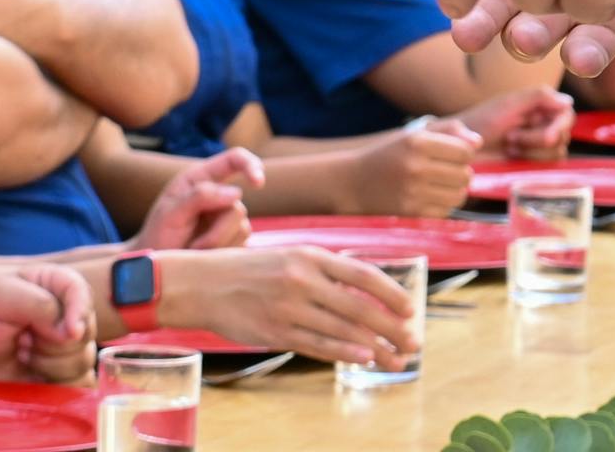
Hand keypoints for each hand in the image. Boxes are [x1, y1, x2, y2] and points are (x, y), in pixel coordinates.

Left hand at [0, 269, 94, 384]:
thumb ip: (39, 304)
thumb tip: (71, 330)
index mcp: (55, 286)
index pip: (83, 293)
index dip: (79, 313)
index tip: (67, 332)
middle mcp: (65, 315)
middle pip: (86, 332)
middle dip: (52, 344)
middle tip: (20, 341)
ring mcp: (65, 348)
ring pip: (84, 361)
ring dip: (49, 365)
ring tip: (21, 356)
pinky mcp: (61, 377)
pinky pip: (81, 385)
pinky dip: (60, 386)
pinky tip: (33, 378)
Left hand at [131, 148, 261, 250]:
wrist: (155, 269)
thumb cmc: (157, 235)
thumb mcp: (170, 213)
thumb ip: (199, 196)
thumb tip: (236, 193)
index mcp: (201, 178)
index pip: (234, 159)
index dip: (250, 165)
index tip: (258, 183)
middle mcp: (218, 195)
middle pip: (237, 207)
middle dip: (217, 231)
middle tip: (193, 245)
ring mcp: (227, 218)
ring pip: (242, 228)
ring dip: (217, 244)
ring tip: (194, 250)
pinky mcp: (233, 239)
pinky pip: (242, 245)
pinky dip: (223, 254)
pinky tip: (205, 257)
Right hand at [162, 248, 418, 368]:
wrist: (201, 283)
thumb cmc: (250, 269)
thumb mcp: (291, 256)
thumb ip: (326, 270)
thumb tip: (365, 289)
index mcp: (311, 256)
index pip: (363, 275)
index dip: (391, 294)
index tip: (410, 309)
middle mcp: (303, 280)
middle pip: (359, 307)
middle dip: (391, 327)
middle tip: (413, 340)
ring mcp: (288, 308)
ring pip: (342, 330)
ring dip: (374, 347)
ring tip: (396, 358)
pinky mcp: (274, 332)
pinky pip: (316, 345)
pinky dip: (342, 353)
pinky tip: (363, 359)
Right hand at [353, 120, 476, 213]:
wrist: (351, 183)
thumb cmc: (388, 155)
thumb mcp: (414, 134)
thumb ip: (449, 131)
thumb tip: (478, 142)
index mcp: (418, 142)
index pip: (466, 151)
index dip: (464, 153)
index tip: (452, 155)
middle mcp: (416, 166)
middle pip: (465, 174)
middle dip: (461, 173)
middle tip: (445, 171)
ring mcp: (412, 191)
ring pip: (459, 195)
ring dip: (455, 191)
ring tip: (440, 185)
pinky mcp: (409, 212)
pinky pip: (445, 212)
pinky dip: (443, 206)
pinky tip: (430, 198)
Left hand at [455, 87, 574, 159]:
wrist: (460, 146)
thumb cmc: (481, 121)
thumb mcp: (508, 104)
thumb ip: (538, 97)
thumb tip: (569, 101)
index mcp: (540, 105)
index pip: (566, 115)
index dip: (559, 126)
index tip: (546, 135)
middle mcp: (543, 124)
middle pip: (563, 136)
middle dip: (537, 140)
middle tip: (511, 138)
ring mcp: (538, 145)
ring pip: (556, 153)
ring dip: (531, 151)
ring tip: (509, 146)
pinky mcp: (532, 164)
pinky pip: (547, 167)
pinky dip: (530, 163)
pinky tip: (512, 157)